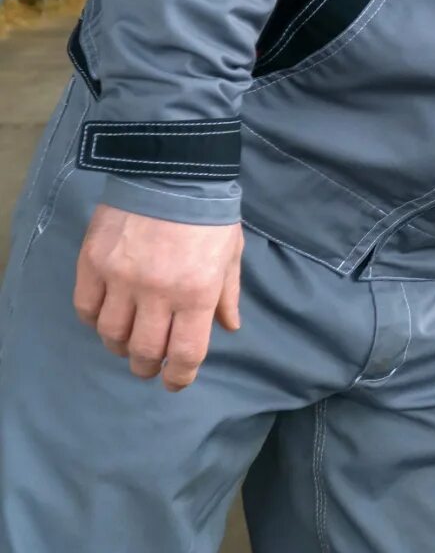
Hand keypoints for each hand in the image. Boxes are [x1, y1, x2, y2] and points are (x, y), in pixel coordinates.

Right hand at [73, 205, 242, 391]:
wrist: (172, 169)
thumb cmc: (209, 213)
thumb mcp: (231, 252)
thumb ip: (227, 294)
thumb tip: (228, 327)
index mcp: (197, 292)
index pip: (185, 353)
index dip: (179, 377)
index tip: (175, 382)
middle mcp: (157, 292)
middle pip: (145, 351)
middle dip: (148, 366)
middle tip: (150, 365)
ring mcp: (121, 279)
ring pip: (111, 335)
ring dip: (120, 346)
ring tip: (128, 342)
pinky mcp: (94, 264)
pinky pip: (86, 308)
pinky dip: (94, 320)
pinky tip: (106, 316)